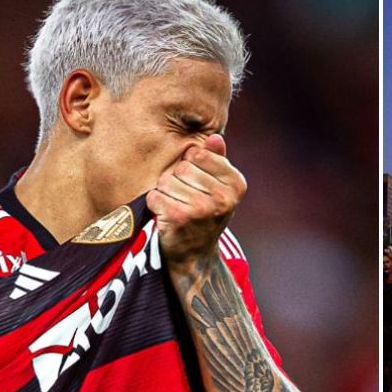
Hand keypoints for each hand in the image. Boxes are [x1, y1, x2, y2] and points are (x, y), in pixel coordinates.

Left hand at [147, 134, 246, 268]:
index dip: (191, 165)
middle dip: (177, 180)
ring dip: (165, 193)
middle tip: (185, 199)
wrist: (195, 255)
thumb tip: (214, 137)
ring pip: (166, 180)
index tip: (197, 183)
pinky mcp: (180, 218)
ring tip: (176, 207)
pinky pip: (155, 196)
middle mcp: (223, 197)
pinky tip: (166, 215)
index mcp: (236, 184)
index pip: (199, 154)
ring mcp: (202, 209)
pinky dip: (155, 204)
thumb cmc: (205, 214)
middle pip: (182, 167)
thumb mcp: (218, 187)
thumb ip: (216, 160)